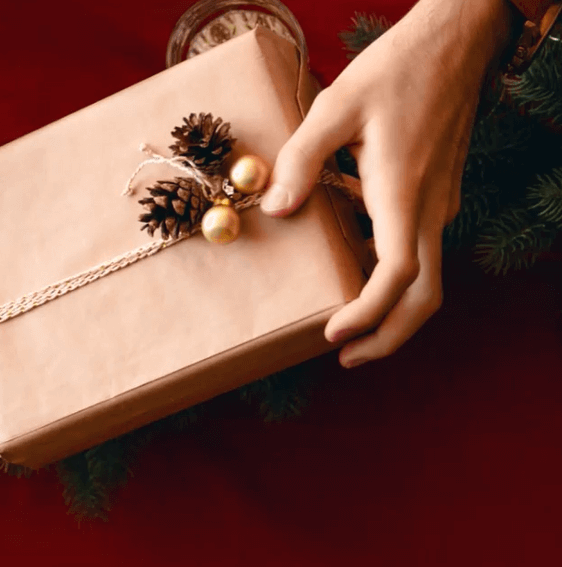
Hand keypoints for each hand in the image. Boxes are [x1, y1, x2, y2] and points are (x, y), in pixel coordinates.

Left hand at [261, 0, 513, 367]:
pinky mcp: (435, 195)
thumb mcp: (334, 106)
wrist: (452, 45)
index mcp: (403, 194)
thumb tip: (278, 208)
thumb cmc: (393, 70)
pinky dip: (393, 277)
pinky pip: (418, 250)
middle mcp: (429, 208)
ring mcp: (438, 204)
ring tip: (346, 328)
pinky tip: (351, 271)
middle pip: (426, 296)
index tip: (334, 335)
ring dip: (393, 311)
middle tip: (346, 357)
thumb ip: (301, 160)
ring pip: (428, 277)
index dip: (369, 314)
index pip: (398, 276)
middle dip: (390, 336)